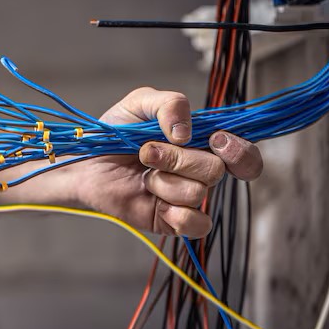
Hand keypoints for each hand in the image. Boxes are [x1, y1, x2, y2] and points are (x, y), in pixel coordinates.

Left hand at [73, 87, 262, 237]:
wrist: (84, 163)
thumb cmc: (114, 133)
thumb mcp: (140, 103)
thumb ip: (169, 103)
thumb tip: (186, 133)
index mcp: (201, 143)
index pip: (243, 155)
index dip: (239, 151)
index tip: (214, 140)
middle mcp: (199, 172)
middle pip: (215, 171)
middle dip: (177, 159)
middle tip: (146, 153)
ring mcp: (186, 198)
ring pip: (198, 194)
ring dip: (163, 181)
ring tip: (142, 175)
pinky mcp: (173, 221)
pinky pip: (196, 224)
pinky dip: (176, 213)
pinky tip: (153, 200)